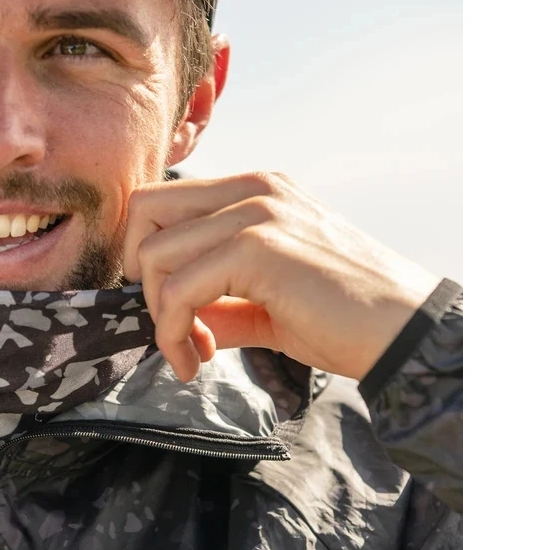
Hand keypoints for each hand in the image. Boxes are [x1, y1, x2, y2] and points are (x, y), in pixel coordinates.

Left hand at [123, 172, 439, 382]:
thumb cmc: (345, 320)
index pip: (162, 201)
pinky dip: (175, 333)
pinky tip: (199, 360)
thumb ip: (220, 301)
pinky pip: (180, 290)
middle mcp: (252, 190)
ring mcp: (255, 214)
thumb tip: (174, 319)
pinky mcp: (259, 249)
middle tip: (171, 327)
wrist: (405, 334)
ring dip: (161, 317)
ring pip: (156, 256)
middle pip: (144, 211)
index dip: (149, 257)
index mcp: (256, 191)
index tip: (173, 311)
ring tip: (193, 354)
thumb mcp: (269, 302)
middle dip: (143, 278)